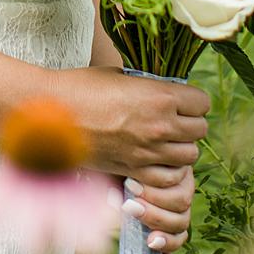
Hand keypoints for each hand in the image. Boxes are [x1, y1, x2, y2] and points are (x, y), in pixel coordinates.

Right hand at [55, 66, 210, 176]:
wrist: (51, 114)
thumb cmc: (81, 87)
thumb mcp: (120, 76)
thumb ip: (148, 86)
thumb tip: (165, 92)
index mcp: (160, 95)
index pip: (202, 102)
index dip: (194, 101)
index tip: (183, 100)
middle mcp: (161, 125)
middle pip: (200, 130)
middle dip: (190, 124)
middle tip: (174, 120)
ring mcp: (149, 152)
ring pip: (189, 156)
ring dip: (181, 148)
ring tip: (165, 140)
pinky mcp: (134, 171)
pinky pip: (169, 177)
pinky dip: (167, 170)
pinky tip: (153, 159)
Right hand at [118, 163, 194, 253]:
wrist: (113, 153)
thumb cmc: (115, 185)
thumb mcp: (123, 211)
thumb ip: (141, 238)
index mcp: (170, 218)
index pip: (177, 239)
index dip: (167, 244)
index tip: (150, 241)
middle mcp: (180, 202)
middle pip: (181, 221)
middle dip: (155, 218)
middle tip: (130, 209)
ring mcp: (183, 182)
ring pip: (181, 201)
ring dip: (155, 199)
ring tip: (131, 189)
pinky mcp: (180, 163)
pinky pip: (177, 177)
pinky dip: (157, 180)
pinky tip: (137, 177)